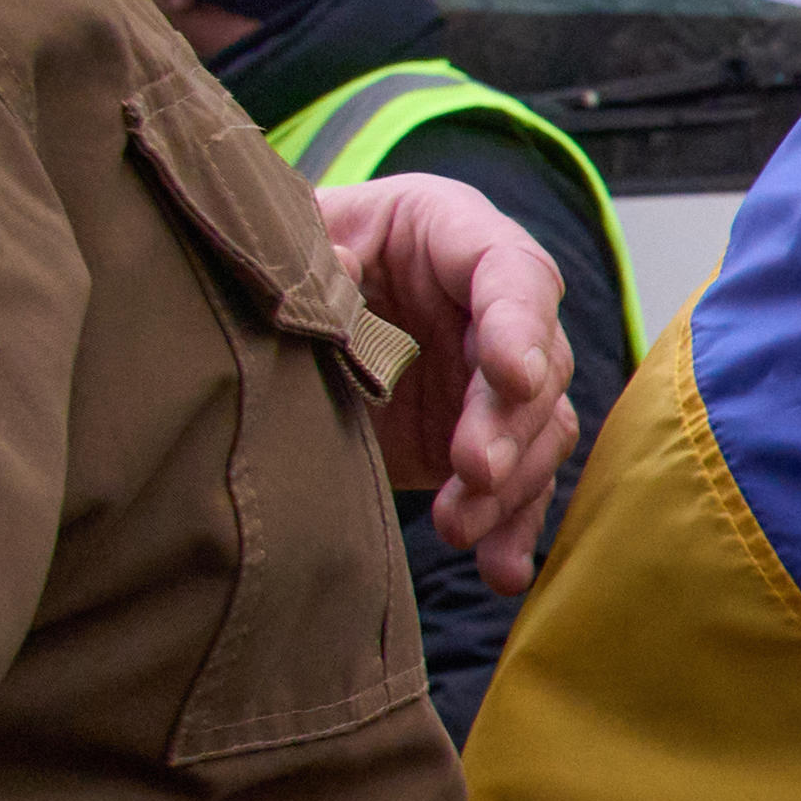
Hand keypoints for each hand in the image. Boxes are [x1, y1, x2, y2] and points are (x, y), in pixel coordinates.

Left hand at [314, 173, 577, 592]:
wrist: (262, 310)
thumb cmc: (283, 255)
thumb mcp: (293, 242)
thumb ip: (318, 264)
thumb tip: (342, 281)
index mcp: (451, 232)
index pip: (511, 270)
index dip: (519, 324)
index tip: (514, 377)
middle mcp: (489, 305)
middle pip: (537, 361)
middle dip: (510, 423)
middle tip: (475, 468)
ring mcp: (487, 378)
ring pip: (538, 429)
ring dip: (510, 484)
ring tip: (459, 527)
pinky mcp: (479, 439)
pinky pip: (515, 485)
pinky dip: (509, 527)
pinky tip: (501, 569)